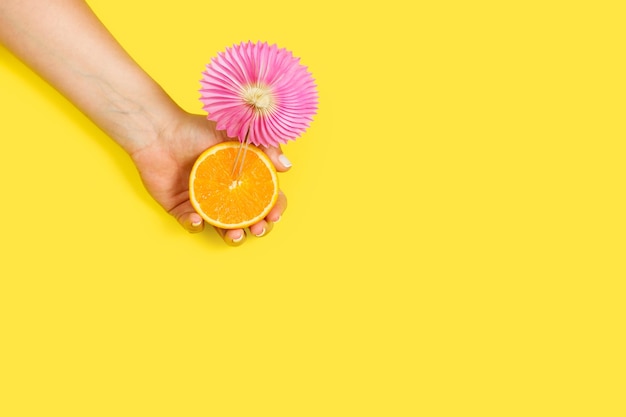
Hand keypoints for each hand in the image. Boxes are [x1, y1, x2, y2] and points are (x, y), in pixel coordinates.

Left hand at [130, 112, 288, 245]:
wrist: (160, 131)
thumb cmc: (197, 129)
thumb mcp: (238, 134)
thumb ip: (265, 148)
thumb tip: (287, 167)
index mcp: (241, 178)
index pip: (264, 198)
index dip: (273, 208)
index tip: (274, 213)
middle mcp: (225, 193)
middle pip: (247, 219)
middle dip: (257, 229)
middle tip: (258, 229)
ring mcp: (203, 203)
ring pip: (222, 228)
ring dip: (232, 237)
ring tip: (234, 236)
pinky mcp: (180, 208)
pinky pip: (190, 224)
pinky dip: (195, 225)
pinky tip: (198, 219)